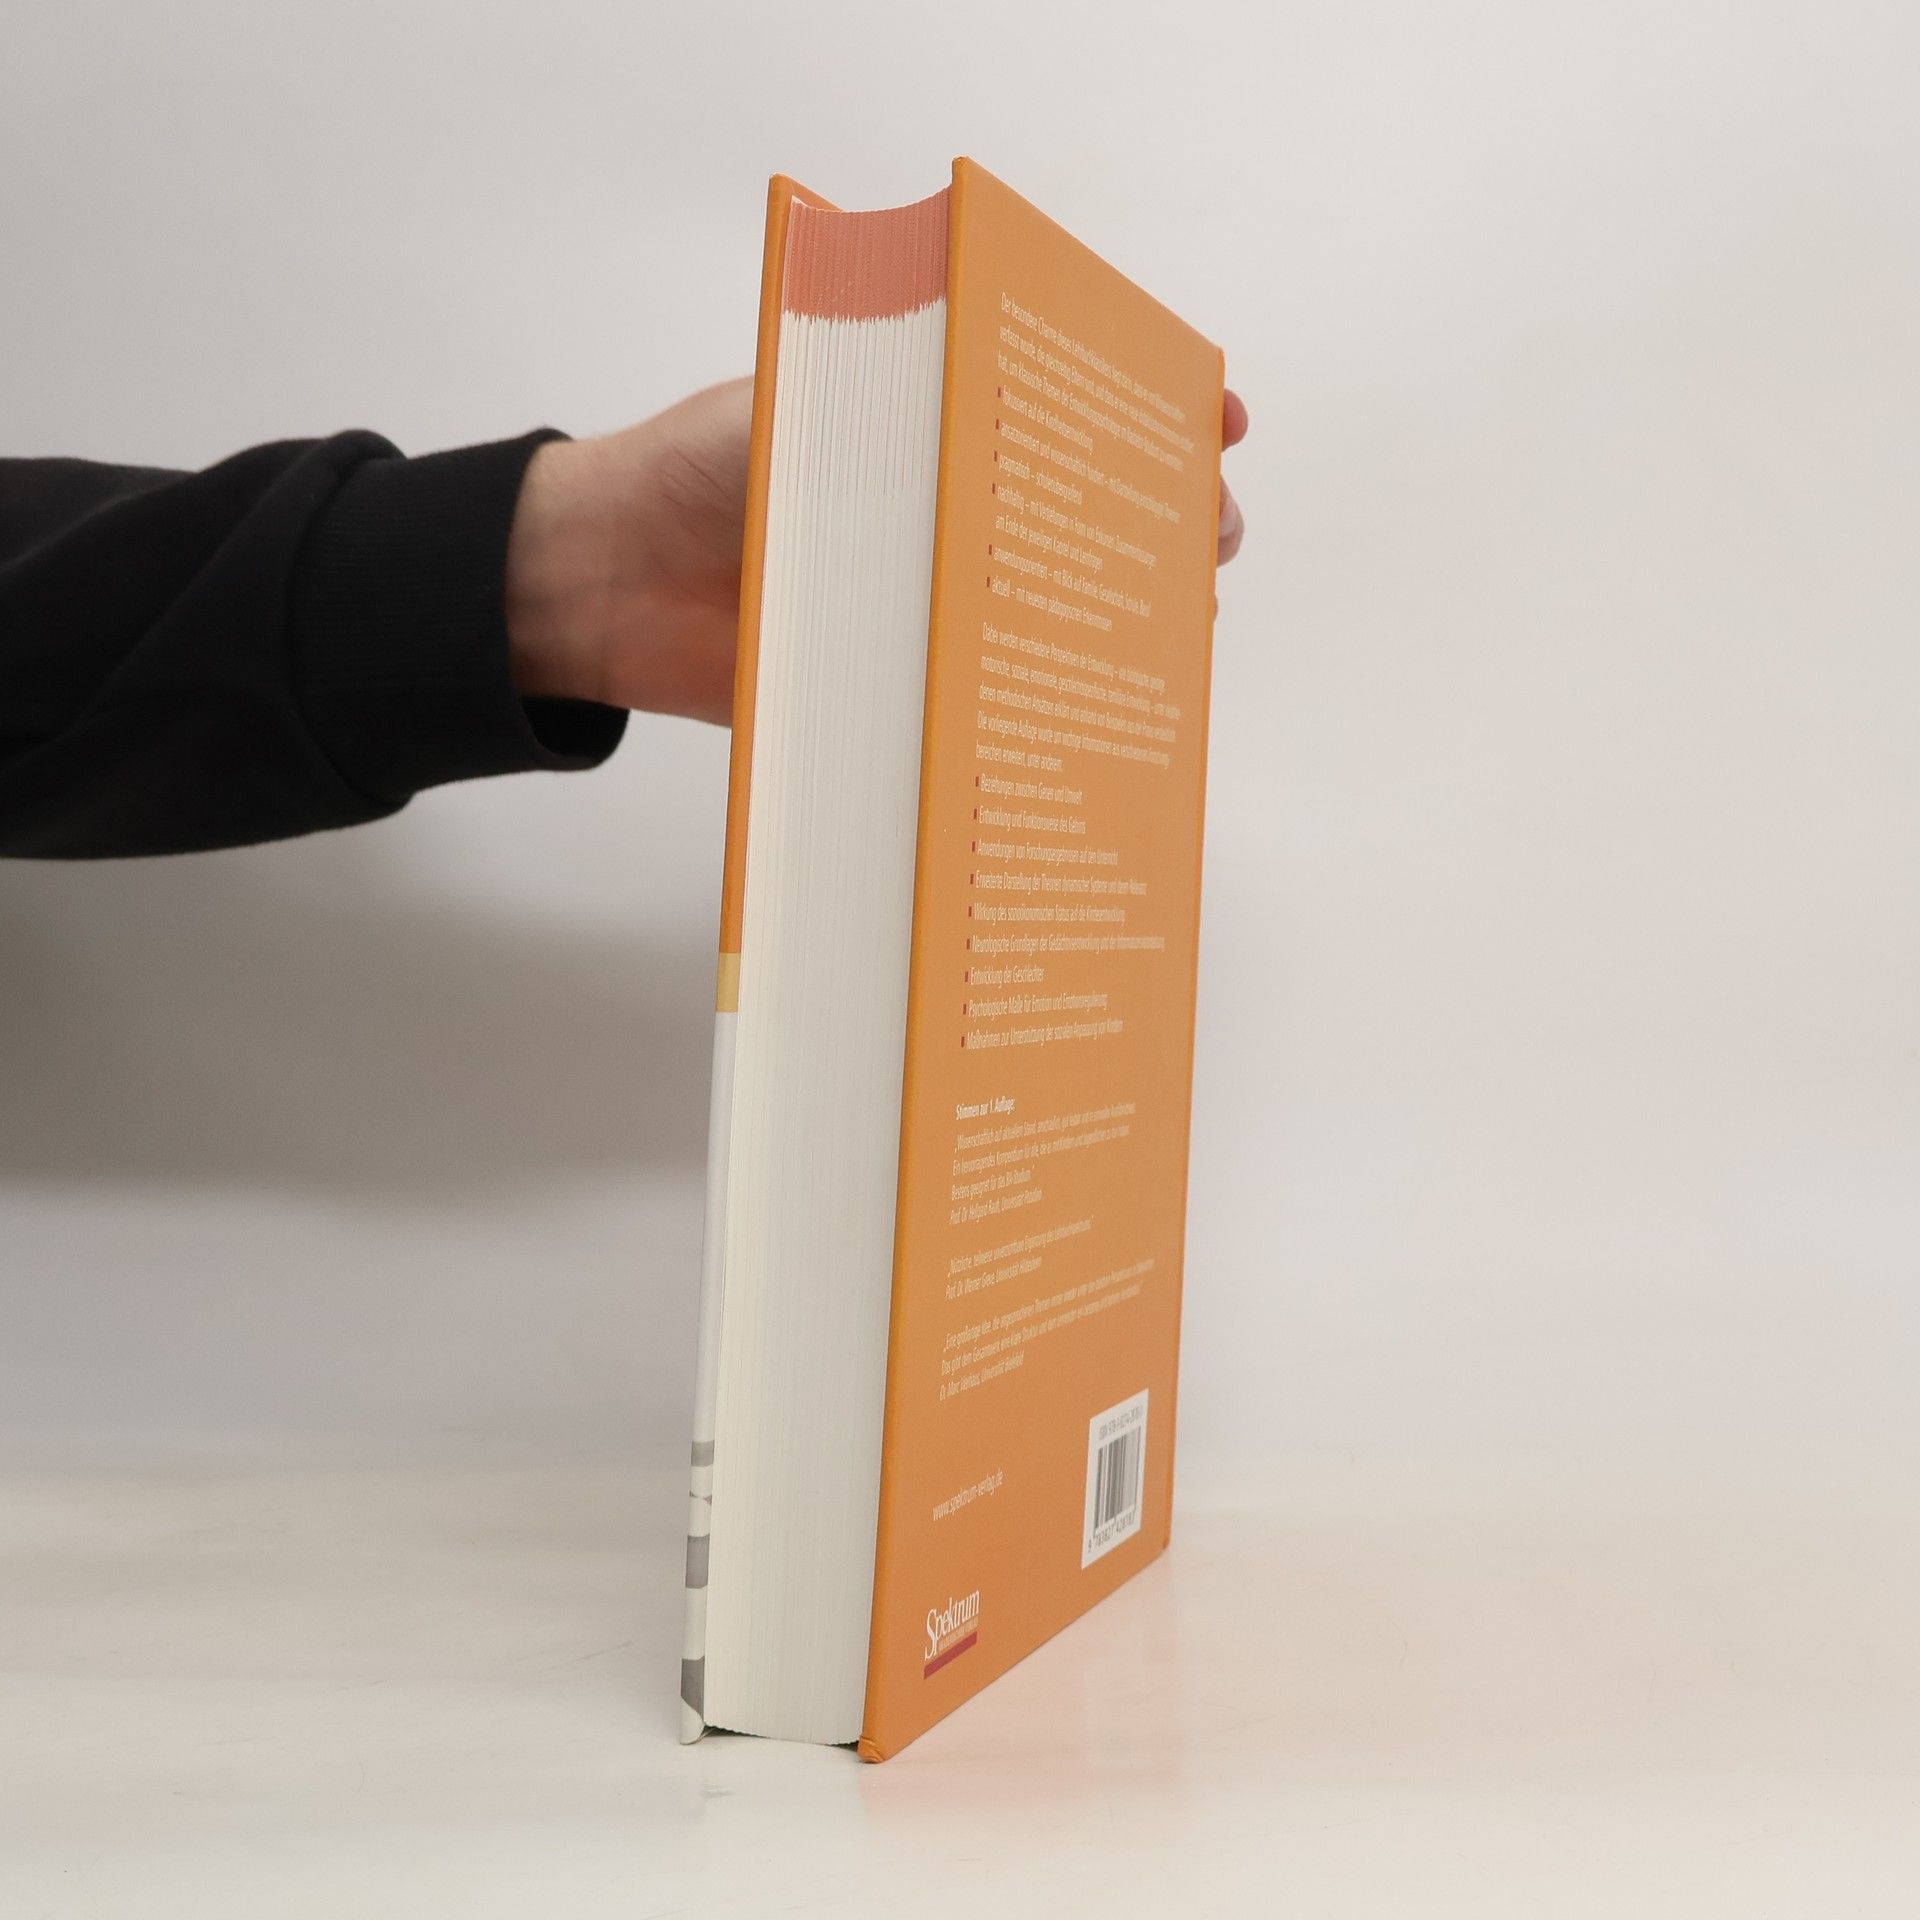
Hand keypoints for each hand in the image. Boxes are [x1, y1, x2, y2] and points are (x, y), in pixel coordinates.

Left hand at [506, 380, 1248, 720]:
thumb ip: (894, 413)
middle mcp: (953, 518)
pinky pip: (988, 697)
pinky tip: (1096, 707)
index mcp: (940, 429)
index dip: (1153, 413)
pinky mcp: (907, 684)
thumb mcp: (802, 406)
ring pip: (1059, 613)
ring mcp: (935, 607)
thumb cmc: (697, 466)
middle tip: (1205, 527)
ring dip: (1131, 615)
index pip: (1073, 411)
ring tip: (1180, 614)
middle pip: (1094, 518)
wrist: (607, 578)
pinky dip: (1047, 704)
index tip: (1213, 419)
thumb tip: (1004, 438)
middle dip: (1170, 518)